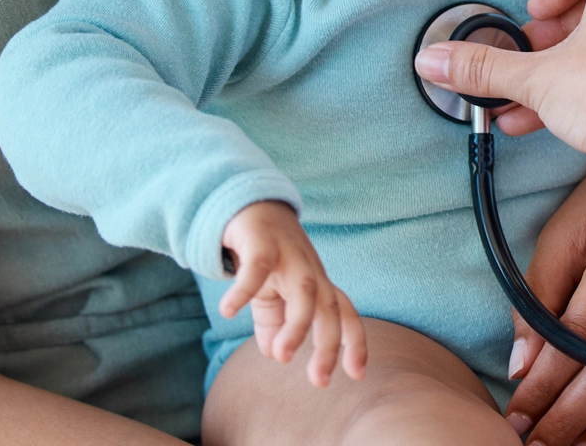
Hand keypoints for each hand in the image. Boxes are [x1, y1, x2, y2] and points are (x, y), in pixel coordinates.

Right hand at [218, 201, 366, 385]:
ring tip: (282, 356)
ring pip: (305, 292)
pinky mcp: (262, 242)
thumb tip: (276, 355)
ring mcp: (290, 256)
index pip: (345, 315)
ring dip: (297, 326)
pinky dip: (243, 290)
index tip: (357, 375)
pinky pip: (256, 268)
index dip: (355, 343)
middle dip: (328, 345)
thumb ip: (275, 325)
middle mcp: (310, 271)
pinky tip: (228, 312)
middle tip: (319, 381)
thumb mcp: (271, 296)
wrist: (251, 204)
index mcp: (317, 285)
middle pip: (330, 309)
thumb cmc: (268, 257)